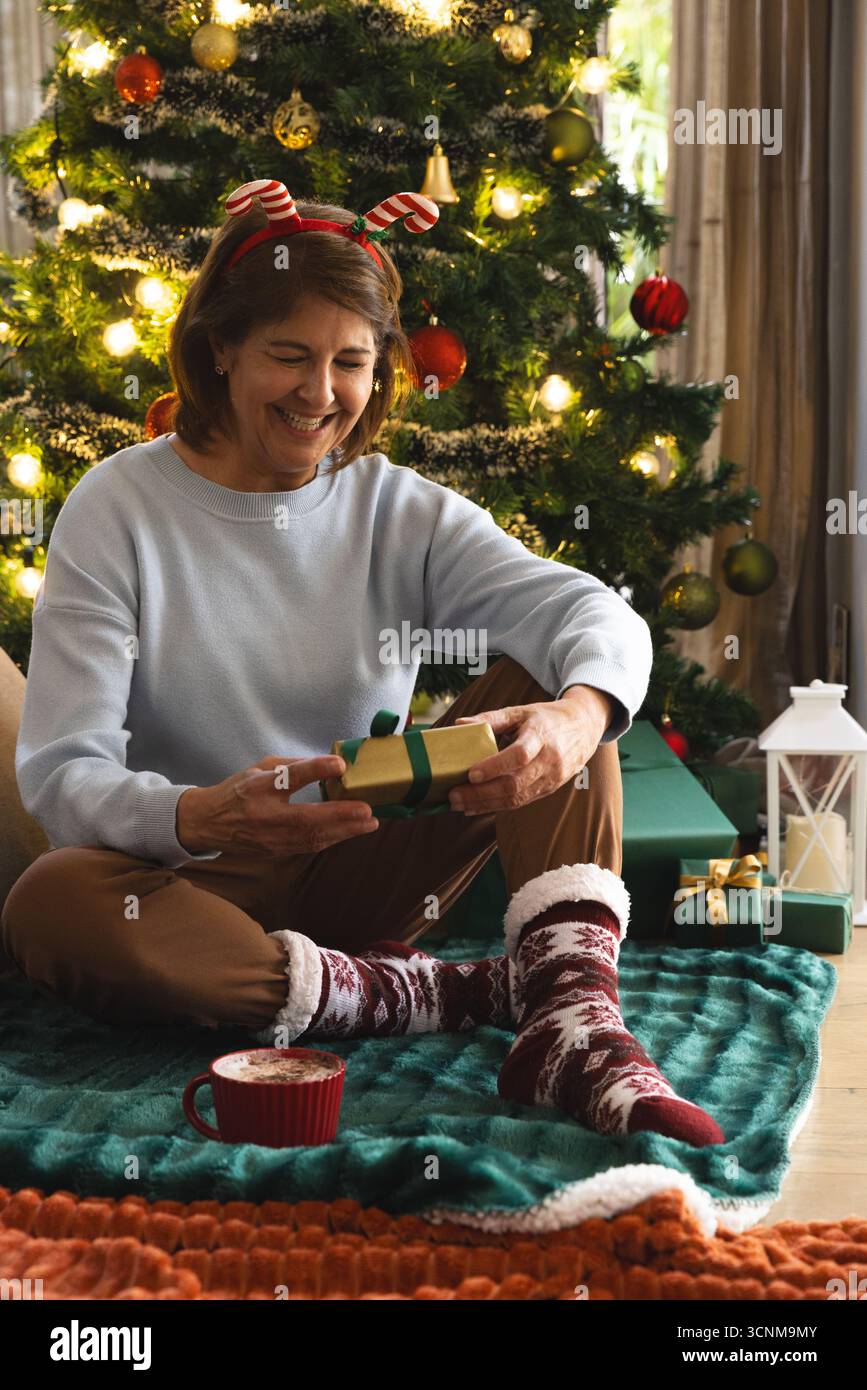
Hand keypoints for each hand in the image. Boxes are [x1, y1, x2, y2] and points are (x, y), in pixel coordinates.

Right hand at [175, 755, 377, 855]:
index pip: (289, 778)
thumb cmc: (239, 791)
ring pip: (312, 838)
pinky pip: (308, 846)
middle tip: (368, 810)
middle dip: (341, 816)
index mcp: (258, 787)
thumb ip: (292, 766)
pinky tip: (349, 832)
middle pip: (306, 818)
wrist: (209, 823)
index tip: (339, 765)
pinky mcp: (275, 851)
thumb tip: (329, 765)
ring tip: (369, 823)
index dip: (315, 770)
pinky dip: (331, 839)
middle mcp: (264, 814)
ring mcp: (269, 837)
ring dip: (344, 832)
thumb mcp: (260, 768)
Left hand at [447, 685, 613, 814]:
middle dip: (481, 793)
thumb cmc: (546, 718)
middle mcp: (549, 760)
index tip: (471, 773)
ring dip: (485, 804)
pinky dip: (496, 806)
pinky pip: (521, 802)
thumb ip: (490, 718)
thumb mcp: (520, 711)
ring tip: (459, 805)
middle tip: (454, 795)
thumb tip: (458, 725)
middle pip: (514, 783)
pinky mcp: (549, 789)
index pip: (519, 755)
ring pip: (516, 798)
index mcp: (541, 735)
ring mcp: (551, 778)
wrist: (584, 728)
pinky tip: (476, 807)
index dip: (495, 766)